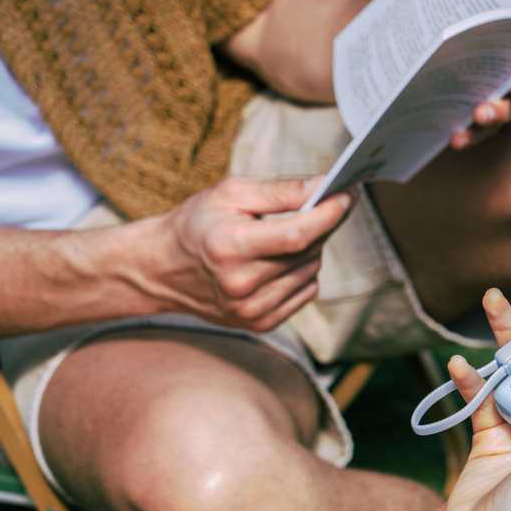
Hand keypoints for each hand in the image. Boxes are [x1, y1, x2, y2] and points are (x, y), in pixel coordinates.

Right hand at [140, 176, 352, 331]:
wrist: (163, 269)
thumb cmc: (197, 223)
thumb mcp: (231, 194)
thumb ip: (281, 191)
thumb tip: (325, 186)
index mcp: (230, 247)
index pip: (297, 235)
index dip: (328, 215)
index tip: (347, 196)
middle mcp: (240, 285)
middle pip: (307, 253)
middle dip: (320, 225)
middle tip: (315, 206)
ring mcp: (250, 309)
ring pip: (311, 272)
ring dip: (310, 250)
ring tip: (284, 235)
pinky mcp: (259, 323)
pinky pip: (305, 292)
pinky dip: (302, 273)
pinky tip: (279, 261)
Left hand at [395, 0, 510, 150]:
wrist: (410, 31)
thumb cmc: (433, 1)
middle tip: (497, 103)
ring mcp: (496, 96)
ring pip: (503, 114)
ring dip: (492, 119)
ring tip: (476, 119)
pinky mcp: (474, 116)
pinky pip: (477, 131)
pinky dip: (468, 135)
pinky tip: (454, 138)